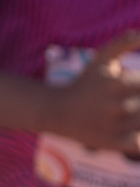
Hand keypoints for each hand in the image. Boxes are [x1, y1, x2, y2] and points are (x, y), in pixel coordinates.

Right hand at [45, 30, 139, 154]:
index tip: (134, 88)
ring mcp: (112, 126)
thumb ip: (122, 43)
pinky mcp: (109, 142)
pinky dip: (138, 138)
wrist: (55, 111)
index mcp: (117, 83)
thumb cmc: (85, 83)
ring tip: (128, 111)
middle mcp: (114, 105)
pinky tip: (130, 129)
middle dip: (139, 101)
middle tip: (130, 99)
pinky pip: (138, 142)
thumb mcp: (101, 59)